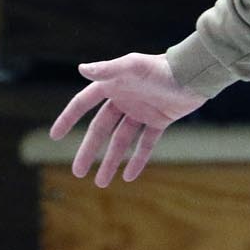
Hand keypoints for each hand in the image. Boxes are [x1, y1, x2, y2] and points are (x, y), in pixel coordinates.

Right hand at [50, 53, 205, 185]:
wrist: (195, 73)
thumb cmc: (162, 67)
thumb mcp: (133, 66)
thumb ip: (108, 69)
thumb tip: (81, 69)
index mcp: (112, 83)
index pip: (83, 103)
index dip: (68, 118)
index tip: (55, 136)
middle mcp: (123, 98)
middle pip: (100, 129)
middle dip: (88, 151)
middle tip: (77, 172)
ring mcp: (141, 111)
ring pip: (120, 140)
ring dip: (110, 161)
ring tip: (100, 183)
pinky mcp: (159, 121)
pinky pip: (145, 143)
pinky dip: (137, 159)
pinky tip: (128, 177)